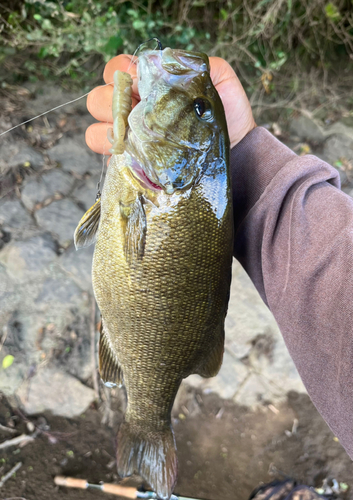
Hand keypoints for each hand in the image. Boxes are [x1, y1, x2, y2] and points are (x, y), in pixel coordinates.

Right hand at [86, 54, 255, 153]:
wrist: (234, 150)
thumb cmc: (226, 115)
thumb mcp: (220, 82)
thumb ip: (197, 65)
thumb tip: (169, 59)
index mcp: (149, 84)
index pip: (118, 68)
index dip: (124, 73)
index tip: (143, 85)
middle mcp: (134, 106)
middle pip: (99, 95)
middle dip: (113, 100)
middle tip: (137, 111)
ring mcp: (130, 132)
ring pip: (96, 122)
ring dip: (110, 125)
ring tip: (134, 133)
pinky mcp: (131, 157)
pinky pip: (104, 150)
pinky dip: (110, 148)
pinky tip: (132, 150)